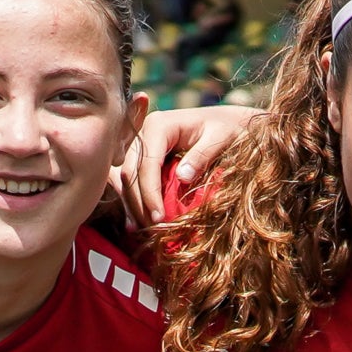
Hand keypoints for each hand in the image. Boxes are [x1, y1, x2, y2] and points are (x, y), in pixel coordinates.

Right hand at [116, 102, 258, 224]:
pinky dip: (132, 199)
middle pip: (129, 172)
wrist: (227, 121)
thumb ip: (202, 155)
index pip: (147, 164)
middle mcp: (143, 132)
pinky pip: (130, 179)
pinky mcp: (142, 156)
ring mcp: (139, 144)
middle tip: (153, 230)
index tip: (159, 219)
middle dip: (139, 203)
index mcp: (159, 125)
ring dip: (132, 204)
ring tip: (143, 230)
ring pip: (124, 177)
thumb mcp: (221, 137)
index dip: (150, 193)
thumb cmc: (228, 128)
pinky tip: (136, 221)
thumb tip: (182, 177)